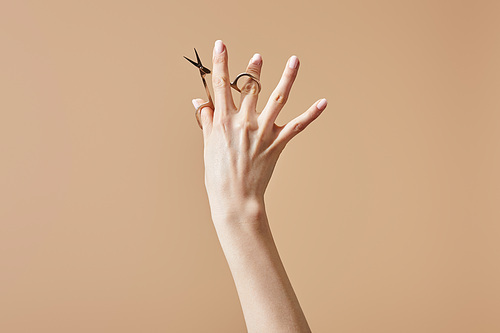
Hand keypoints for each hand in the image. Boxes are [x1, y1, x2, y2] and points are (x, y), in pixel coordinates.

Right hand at [192, 40, 326, 221]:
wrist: (235, 198)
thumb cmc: (218, 174)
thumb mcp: (208, 144)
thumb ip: (207, 120)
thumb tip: (200, 101)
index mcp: (223, 121)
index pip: (221, 85)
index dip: (220, 63)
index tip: (221, 45)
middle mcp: (243, 122)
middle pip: (250, 87)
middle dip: (254, 69)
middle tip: (258, 57)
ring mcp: (262, 132)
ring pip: (277, 99)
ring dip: (288, 78)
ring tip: (295, 60)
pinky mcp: (277, 144)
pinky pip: (297, 126)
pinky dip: (311, 114)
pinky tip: (323, 102)